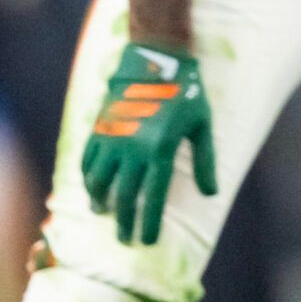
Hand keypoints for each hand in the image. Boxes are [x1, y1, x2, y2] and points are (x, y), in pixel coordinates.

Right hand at [82, 42, 217, 244]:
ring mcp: (112, 138)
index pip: (154, 197)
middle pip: (124, 195)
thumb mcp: (202, 125)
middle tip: (125, 239)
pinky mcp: (98, 128)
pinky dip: (87, 178)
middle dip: (124, 221)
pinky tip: (92, 187)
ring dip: (100, 201)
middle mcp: (133, 149)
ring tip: (104, 213)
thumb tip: (211, 193)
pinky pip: (87, 161)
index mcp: (161, 150)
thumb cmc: (186, 92)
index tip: (148, 241)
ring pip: (99, 182)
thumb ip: (206, 160)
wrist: (156, 60)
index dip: (150, 222)